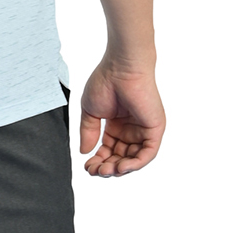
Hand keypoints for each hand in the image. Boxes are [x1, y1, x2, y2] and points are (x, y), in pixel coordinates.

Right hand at [79, 60, 164, 176]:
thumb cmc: (105, 81)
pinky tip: (120, 167)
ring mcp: (143, 130)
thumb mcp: (90, 110)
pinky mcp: (154, 130)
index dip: (99, 159)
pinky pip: (147, 154)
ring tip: (105, 170)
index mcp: (116, 124)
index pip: (109, 148)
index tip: (88, 166)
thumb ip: (88, 131)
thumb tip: (84, 151)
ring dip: (119, 168)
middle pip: (120, 156)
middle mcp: (131, 129)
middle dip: (107, 166)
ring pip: (133, 158)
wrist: (121, 67)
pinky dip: (135, 164)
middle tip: (95, 171)